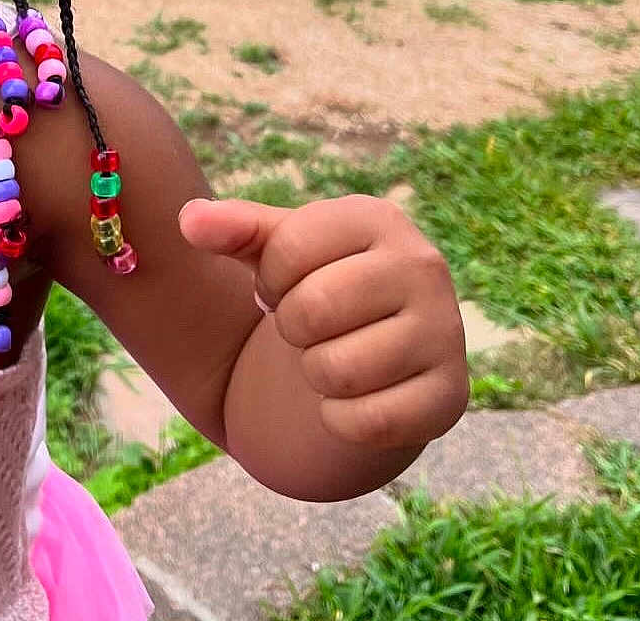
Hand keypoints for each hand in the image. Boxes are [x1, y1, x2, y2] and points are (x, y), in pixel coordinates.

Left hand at [180, 194, 468, 451]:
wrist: (378, 352)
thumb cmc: (319, 284)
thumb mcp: (277, 250)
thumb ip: (232, 229)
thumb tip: (189, 220)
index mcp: (379, 218)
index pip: (287, 248)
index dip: (268, 278)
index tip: (286, 284)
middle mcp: (423, 267)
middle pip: (311, 310)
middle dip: (291, 327)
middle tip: (309, 327)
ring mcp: (445, 333)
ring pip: (336, 370)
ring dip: (314, 373)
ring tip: (333, 356)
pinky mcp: (450, 397)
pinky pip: (366, 422)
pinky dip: (340, 420)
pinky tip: (353, 398)